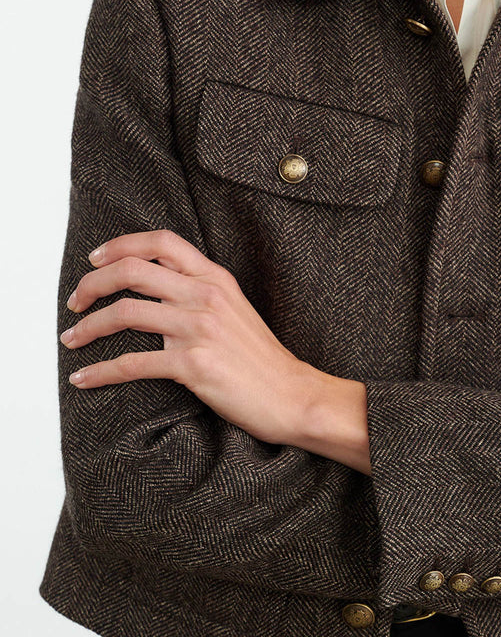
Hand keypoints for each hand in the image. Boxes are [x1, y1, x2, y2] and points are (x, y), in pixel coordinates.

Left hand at [60, 229, 322, 445]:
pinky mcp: (193, 365)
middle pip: (132, 271)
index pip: (160, 242)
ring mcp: (198, 329)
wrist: (292, 394)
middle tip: (76, 301)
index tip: (95, 259)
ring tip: (71, 338)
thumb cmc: (262, 358)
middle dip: (92, 284)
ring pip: (125, 313)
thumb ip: (200, 291)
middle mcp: (204, 296)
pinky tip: (84, 378)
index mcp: (215, 278)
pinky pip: (132, 364)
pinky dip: (100, 372)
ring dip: (88, 327)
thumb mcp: (235, 308)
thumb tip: (156, 288)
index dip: (120, 245)